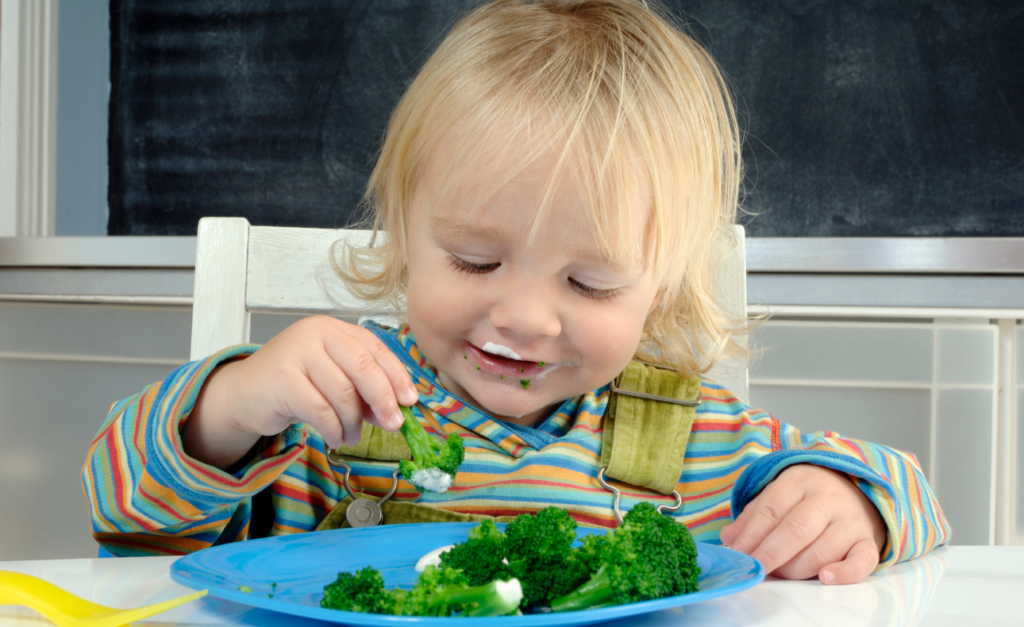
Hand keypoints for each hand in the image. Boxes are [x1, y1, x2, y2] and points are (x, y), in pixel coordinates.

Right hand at [182, 316, 418, 467]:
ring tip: (352, 436)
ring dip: (354, 422)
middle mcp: (315, 333)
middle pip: (363, 367)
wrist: (244, 394)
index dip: (397, 376)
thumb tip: (397, 408)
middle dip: (383, 399)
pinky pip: (321, 411)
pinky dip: (334, 429)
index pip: (375, 348)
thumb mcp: (333, 379)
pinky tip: (336, 438)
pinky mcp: (283, 379)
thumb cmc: (294, 385)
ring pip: (343, 393)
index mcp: (333, 328)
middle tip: (393, 424)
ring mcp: (297, 353)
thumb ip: (362, 388)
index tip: (410, 400)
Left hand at [719, 464, 886, 584]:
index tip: (738, 554)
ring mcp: (851, 520)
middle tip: (755, 569)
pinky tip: (825, 578)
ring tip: (779, 574)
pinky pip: (863, 561)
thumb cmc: (806, 497)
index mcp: (799, 481)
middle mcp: (828, 499)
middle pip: (797, 528)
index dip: (752, 533)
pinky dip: (845, 573)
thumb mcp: (777, 495)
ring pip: (823, 549)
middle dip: (771, 553)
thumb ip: (753, 516)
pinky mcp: (868, 541)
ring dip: (796, 568)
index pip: (772, 507)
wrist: (854, 487)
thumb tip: (729, 538)